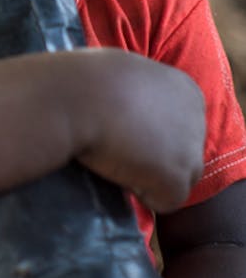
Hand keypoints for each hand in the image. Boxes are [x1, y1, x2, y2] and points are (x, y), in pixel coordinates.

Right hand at [70, 51, 205, 211]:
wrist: (79, 96)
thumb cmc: (89, 79)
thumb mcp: (126, 76)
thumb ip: (142, 96)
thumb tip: (130, 112)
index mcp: (186, 91)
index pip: (178, 129)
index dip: (148, 135)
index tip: (122, 128)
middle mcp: (197, 119)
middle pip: (183, 156)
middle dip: (155, 158)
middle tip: (119, 148)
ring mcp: (190, 150)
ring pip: (177, 181)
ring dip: (148, 177)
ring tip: (116, 158)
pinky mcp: (177, 178)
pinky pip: (164, 201)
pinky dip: (141, 194)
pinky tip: (118, 170)